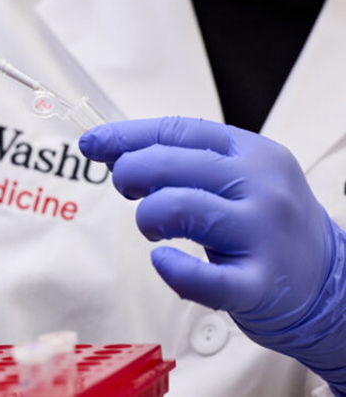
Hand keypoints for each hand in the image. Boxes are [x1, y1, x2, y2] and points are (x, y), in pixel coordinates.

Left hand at [79, 117, 345, 389]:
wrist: (329, 282)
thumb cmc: (263, 223)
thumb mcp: (236, 178)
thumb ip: (180, 160)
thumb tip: (108, 147)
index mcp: (252, 152)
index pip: (178, 129)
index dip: (126, 136)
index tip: (91, 143)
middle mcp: (262, 186)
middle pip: (171, 163)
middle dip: (131, 174)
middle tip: (129, 190)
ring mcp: (263, 234)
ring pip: (177, 208)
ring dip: (147, 217)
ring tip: (154, 227)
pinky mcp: (258, 285)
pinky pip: (201, 278)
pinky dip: (171, 268)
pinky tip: (163, 260)